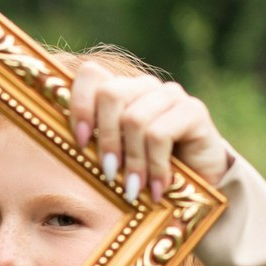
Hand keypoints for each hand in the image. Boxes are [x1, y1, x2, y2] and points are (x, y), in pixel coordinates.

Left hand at [69, 61, 231, 202]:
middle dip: (105, 139)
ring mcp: (170, 95)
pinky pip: (160, 134)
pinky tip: (156, 188)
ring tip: (132, 190)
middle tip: (109, 173)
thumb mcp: (115, 158)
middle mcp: (144, 86)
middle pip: (110, 94)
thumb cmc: (146, 173)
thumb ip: (93, 144)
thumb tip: (66, 146)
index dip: (79, 105)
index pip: (91, 75)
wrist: (199, 185)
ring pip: (135, 119)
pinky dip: (154, 166)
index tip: (80, 141)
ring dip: (132, 161)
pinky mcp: (194, 110)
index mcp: (119, 91)